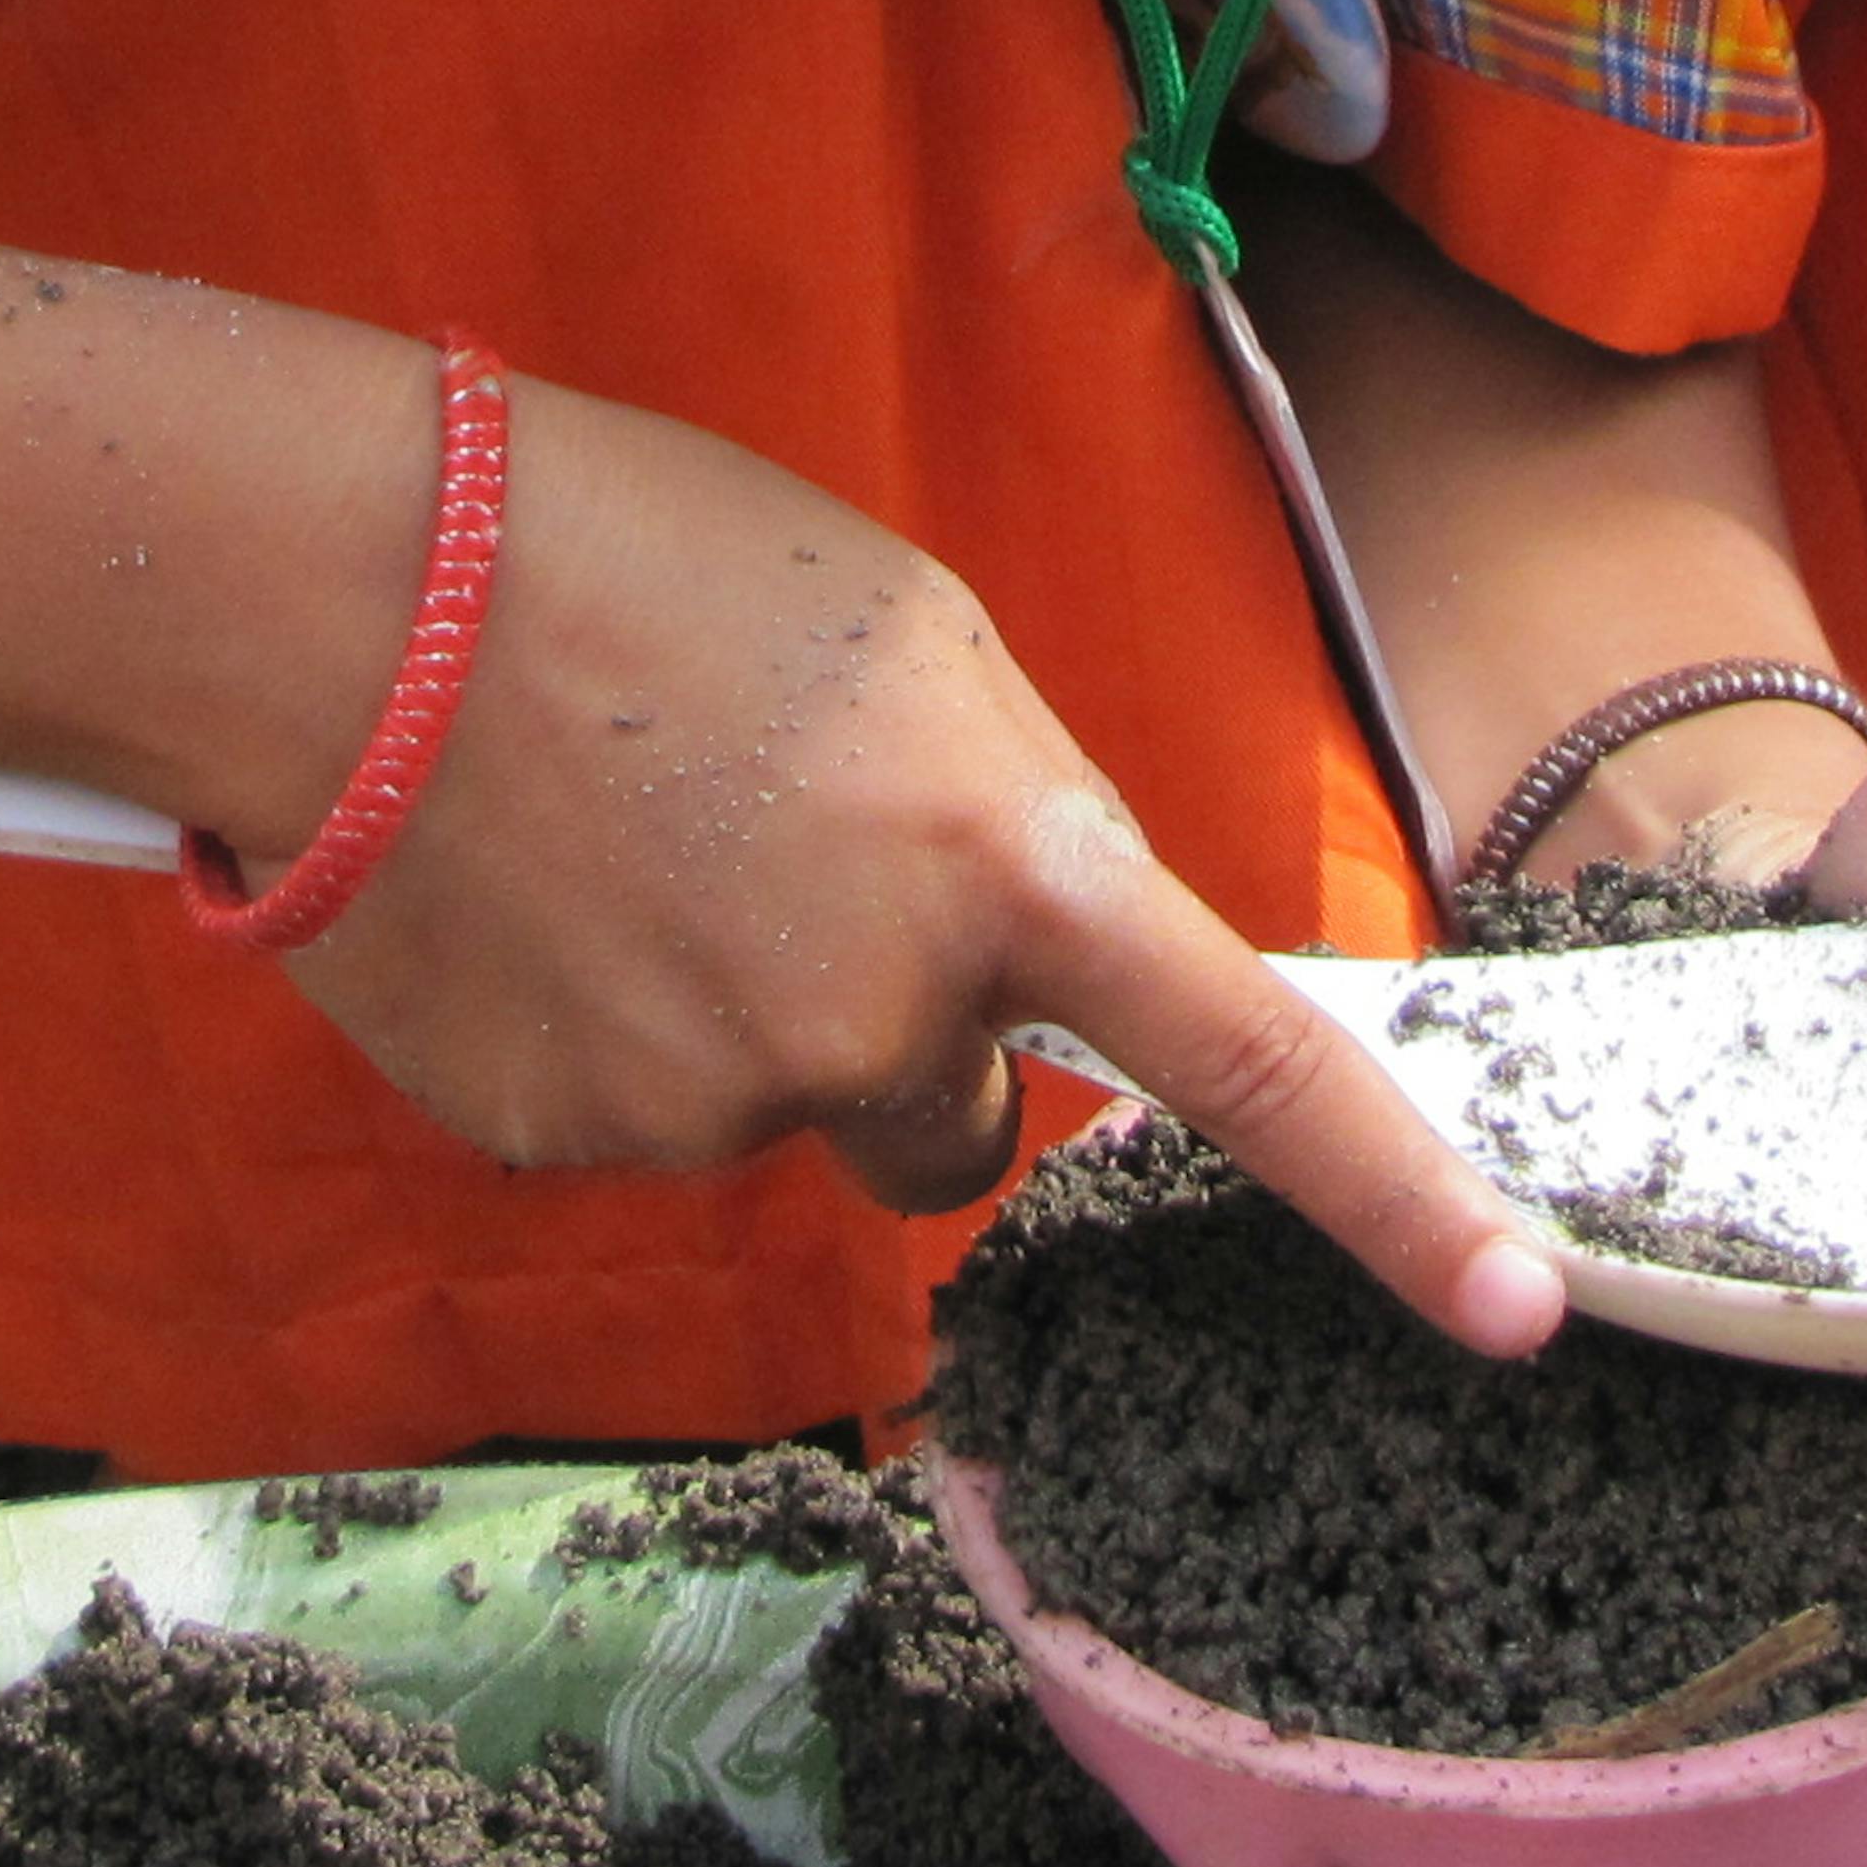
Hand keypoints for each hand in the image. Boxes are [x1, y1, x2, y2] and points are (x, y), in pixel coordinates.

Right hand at [269, 374, 1567, 1361]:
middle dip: (902, 1033)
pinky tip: (527, 896)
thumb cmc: (634, 553)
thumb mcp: (904, 640)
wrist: (341, 592)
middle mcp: (886, 1019)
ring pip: (786, 1113)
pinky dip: (602, 1032)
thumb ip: (1005, 816)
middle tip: (773, 861)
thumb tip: (1021, 950)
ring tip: (615, 837)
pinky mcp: (570, 1147)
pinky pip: (641, 1120)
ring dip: (738, 1012)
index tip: (1524, 1312)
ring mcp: (720, 1103)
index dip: (1404, 1204)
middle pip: (952, 1120)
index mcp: (1007, 861)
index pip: (1252, 1067)